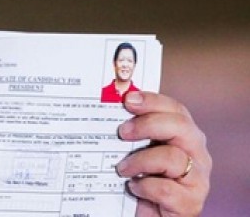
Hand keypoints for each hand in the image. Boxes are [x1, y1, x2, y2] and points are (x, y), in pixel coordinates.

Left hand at [116, 91, 210, 216]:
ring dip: (140, 161)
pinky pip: (166, 189)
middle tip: (122, 132)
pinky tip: (134, 187)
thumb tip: (107, 106)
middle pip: (181, 127)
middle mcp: (197, 154)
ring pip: (173, 158)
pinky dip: (145, 187)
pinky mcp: (191, 203)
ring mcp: (197, 179)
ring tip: (122, 168)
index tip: (128, 99)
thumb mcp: (137, 149)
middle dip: (148, 124)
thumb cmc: (142, 177)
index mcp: (185, 135)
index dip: (153, 101)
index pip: (176, 109)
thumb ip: (132, 131)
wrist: (149, 214)